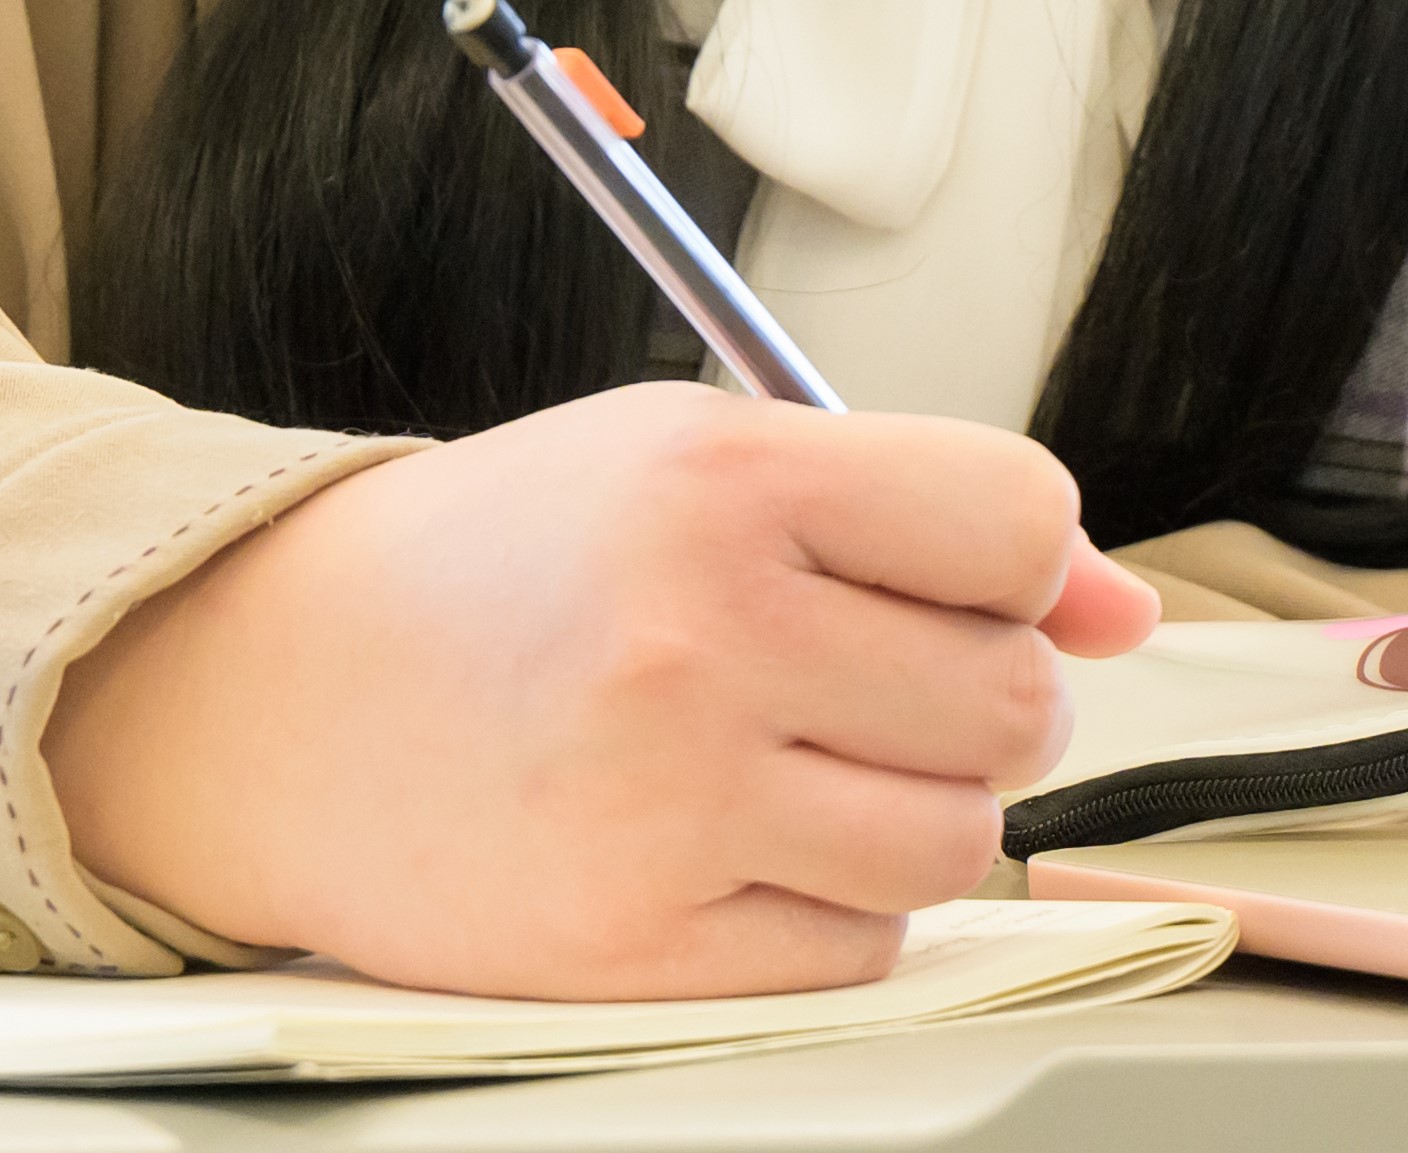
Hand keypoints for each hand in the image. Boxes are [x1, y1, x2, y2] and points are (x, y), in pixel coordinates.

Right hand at [47, 384, 1160, 996]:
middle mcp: (700, 636)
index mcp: (723, 481)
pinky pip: (859, 948)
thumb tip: (1128, 609)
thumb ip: (924, 514)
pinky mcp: (634, 942)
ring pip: (959, 843)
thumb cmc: (508, 564)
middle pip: (1014, 702)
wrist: (280, 693)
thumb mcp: (699, 458)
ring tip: (814, 766)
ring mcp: (668, 801)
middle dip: (982, 698)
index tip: (965, 579)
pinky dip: (834, 908)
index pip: (1016, 523)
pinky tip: (746, 844)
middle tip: (883, 684)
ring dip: (921, 814)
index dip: (1021, 561)